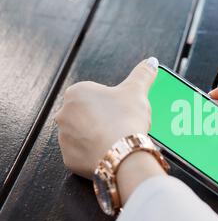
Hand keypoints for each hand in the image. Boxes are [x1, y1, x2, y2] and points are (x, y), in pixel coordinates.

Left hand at [56, 57, 165, 201]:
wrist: (123, 154)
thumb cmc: (126, 119)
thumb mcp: (137, 91)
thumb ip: (142, 74)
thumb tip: (151, 62)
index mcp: (77, 93)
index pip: (94, 95)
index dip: (112, 103)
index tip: (122, 111)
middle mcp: (64, 114)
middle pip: (87, 115)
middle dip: (102, 120)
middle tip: (121, 126)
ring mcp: (64, 138)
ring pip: (84, 135)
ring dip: (97, 137)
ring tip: (117, 141)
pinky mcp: (69, 159)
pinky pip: (82, 155)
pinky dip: (94, 155)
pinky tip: (110, 153)